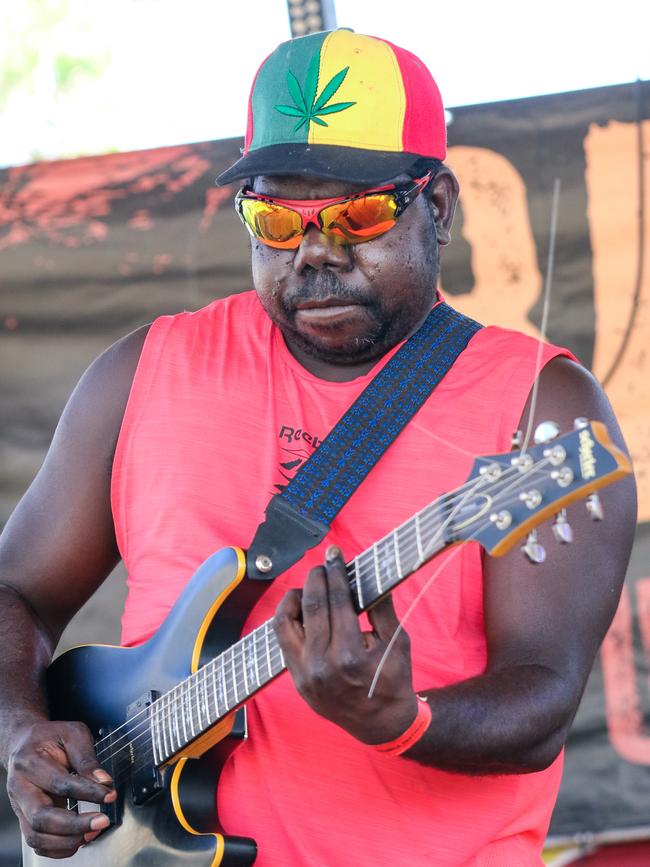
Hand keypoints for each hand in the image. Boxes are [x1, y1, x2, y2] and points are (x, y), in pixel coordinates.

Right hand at [6, 718, 115, 858]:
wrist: (25, 743)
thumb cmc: (50, 737)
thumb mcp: (73, 734)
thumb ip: (87, 757)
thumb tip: (103, 780)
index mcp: (30, 762)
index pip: (60, 783)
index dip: (87, 792)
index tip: (109, 795)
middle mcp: (20, 788)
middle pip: (41, 818)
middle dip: (74, 826)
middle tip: (101, 822)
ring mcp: (20, 806)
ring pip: (36, 836)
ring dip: (66, 841)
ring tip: (93, 832)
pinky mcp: (25, 818)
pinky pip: (36, 842)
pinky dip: (57, 848)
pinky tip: (78, 840)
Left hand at [273, 545, 418, 743]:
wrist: (381, 724)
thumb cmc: (392, 681)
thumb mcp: (397, 643)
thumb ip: (382, 608)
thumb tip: (371, 573)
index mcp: (350, 657)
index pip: (338, 602)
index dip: (336, 574)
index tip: (335, 556)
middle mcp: (322, 666)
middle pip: (312, 606)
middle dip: (317, 578)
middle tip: (324, 565)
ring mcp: (304, 675)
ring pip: (285, 622)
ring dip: (295, 598)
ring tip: (310, 588)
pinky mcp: (296, 679)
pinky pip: (283, 640)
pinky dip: (289, 619)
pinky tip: (302, 608)